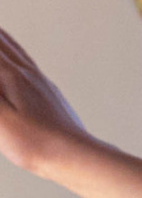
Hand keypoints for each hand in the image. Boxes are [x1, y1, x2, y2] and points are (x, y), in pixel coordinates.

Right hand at [0, 27, 89, 178]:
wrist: (79, 158)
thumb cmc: (37, 144)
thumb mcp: (0, 119)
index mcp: (12, 76)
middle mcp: (29, 74)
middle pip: (3, 43)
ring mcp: (43, 84)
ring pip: (19, 53)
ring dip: (4, 39)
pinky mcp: (52, 96)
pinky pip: (31, 67)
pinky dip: (20, 57)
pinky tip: (23, 64)